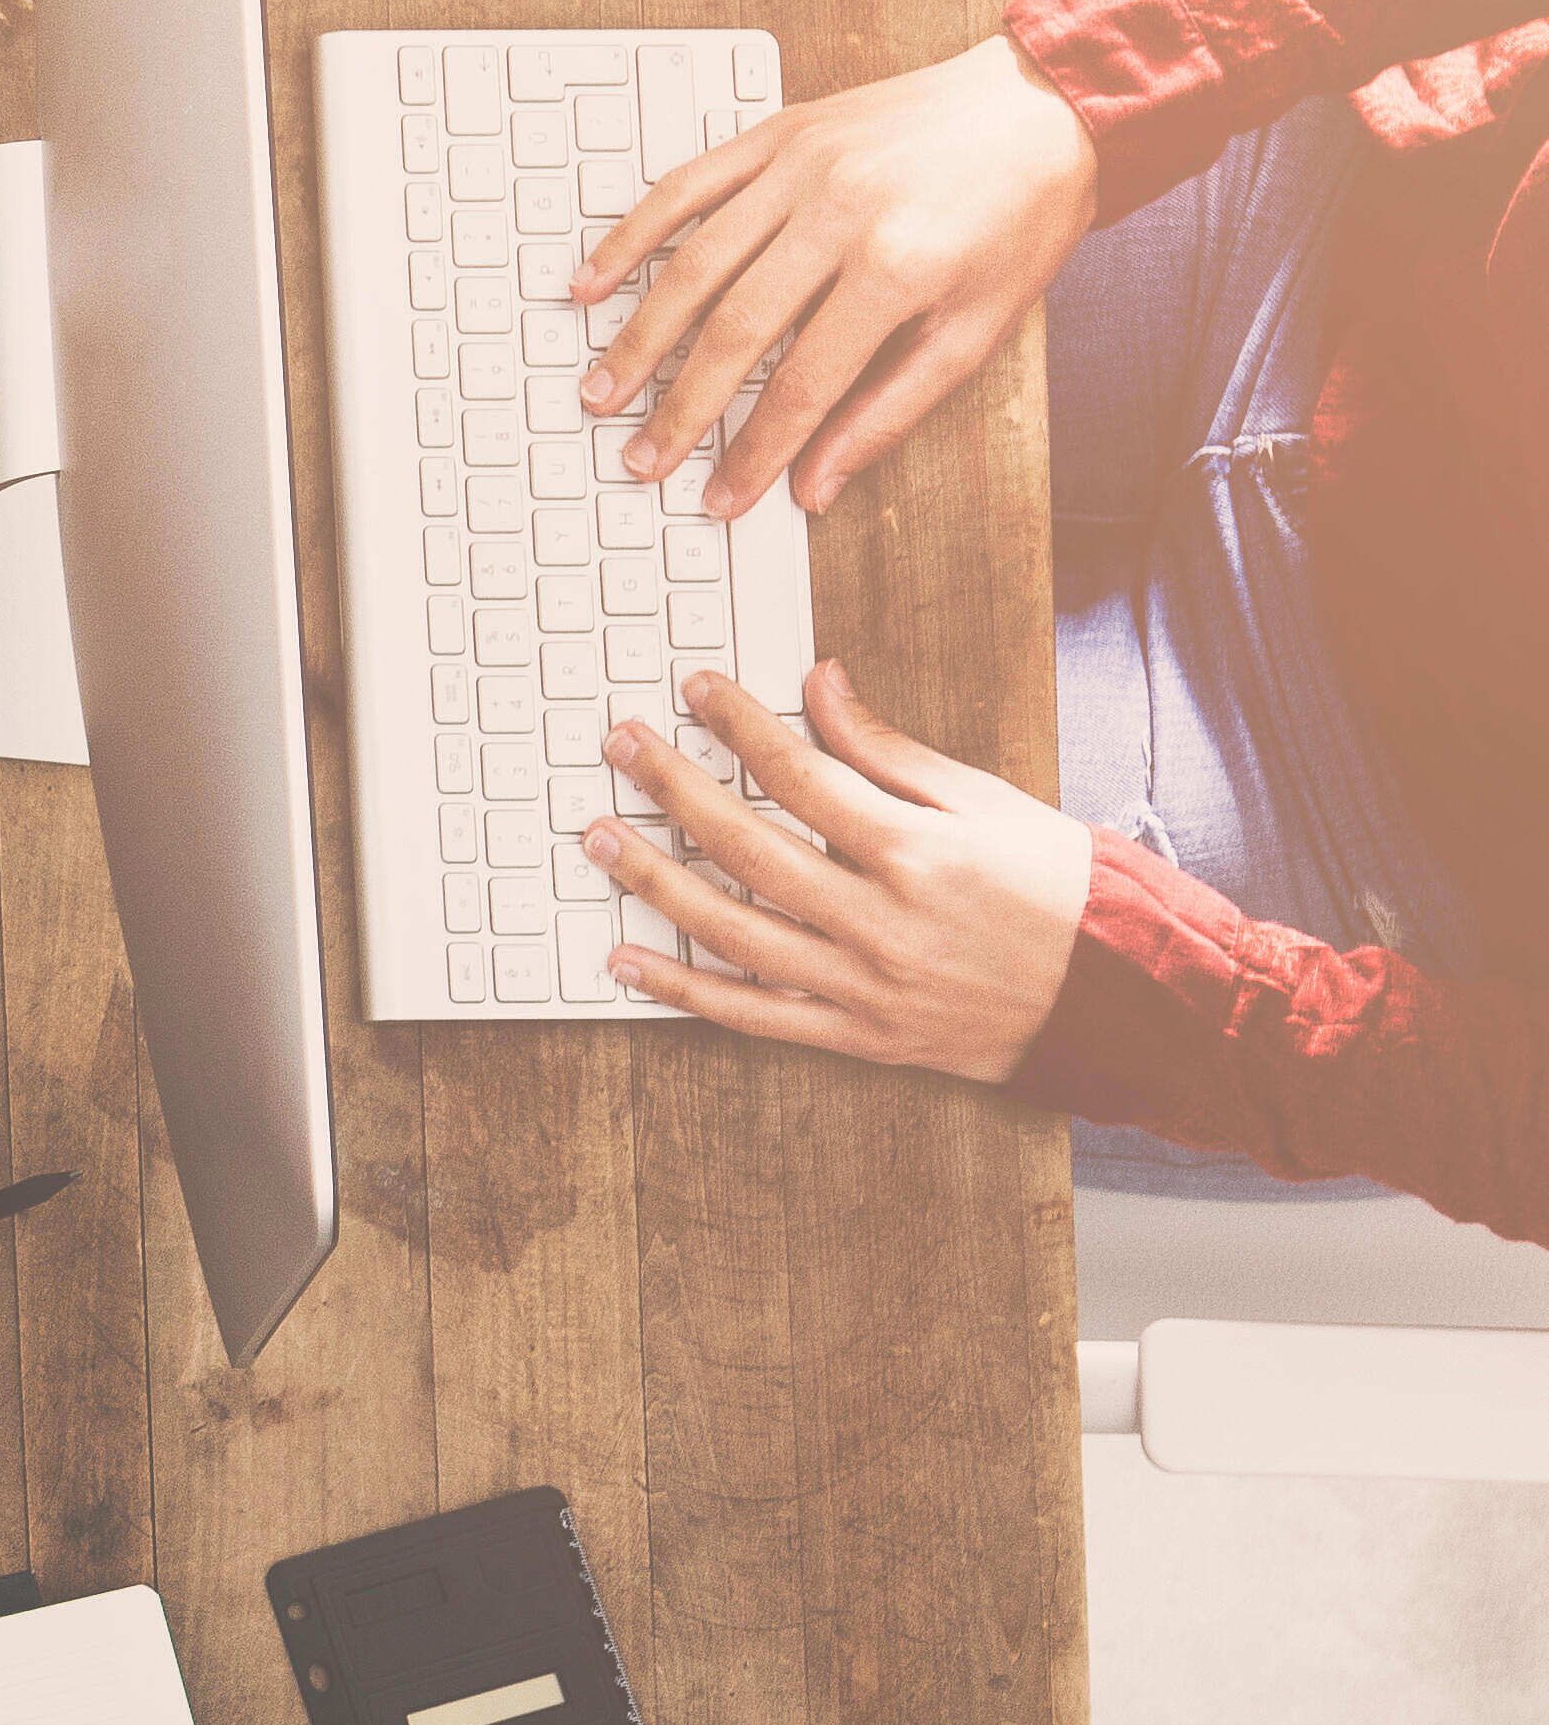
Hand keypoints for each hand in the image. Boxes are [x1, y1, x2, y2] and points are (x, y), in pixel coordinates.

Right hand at [572, 36, 1101, 516]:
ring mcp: (800, 168)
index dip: (753, 452)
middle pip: (733, 332)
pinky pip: (684, 187)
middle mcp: (839, 214)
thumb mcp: (976, 329)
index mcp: (897, 268)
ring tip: (601, 391)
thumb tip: (817, 483)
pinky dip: (631, 237)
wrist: (1042, 104)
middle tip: (640, 458)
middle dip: (679, 408)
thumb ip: (889, 410)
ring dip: (638, 337)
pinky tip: (592, 282)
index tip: (719, 496)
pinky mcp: (776, 135)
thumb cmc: (1021, 216)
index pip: (802, 385)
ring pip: (693, 266)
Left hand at [592, 661, 1092, 1080]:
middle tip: (619, 748)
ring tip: (598, 841)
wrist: (1127, 999)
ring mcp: (868, 986)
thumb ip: (893, 751)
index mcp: (921, 853)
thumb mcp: (991, 804)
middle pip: (749, 847)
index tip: (695, 692)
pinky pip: (754, 1016)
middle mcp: (885, 921)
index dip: (739, 727)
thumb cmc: (1067, 894)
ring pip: (734, 932)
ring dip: (654, 883)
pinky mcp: (861, 1037)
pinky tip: (626, 960)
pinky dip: (684, 990)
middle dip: (673, 790)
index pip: (802, 775)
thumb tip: (823, 687)